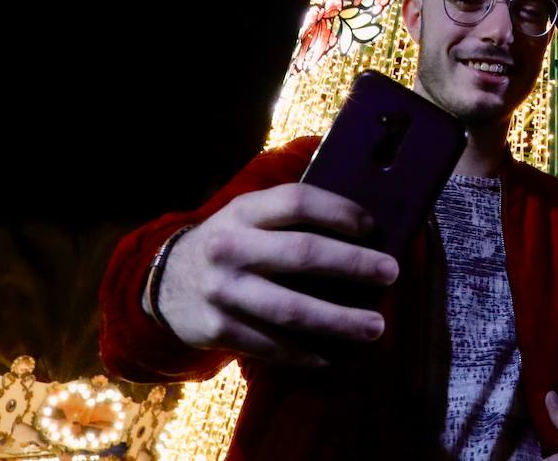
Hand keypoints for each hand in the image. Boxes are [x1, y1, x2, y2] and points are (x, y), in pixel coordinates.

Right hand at [151, 183, 398, 366]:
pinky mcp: (218, 329)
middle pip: (302, 254)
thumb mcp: (249, 214)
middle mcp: (232, 248)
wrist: (166, 281)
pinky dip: (304, 351)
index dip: (338, 211)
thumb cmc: (230, 241)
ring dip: (338, 320)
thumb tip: (360, 224)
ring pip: (290, 309)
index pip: (297, 202)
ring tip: (375, 326)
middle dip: (352, 264)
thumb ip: (290, 215)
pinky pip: (270, 344)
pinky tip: (331, 353)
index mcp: (244, 211)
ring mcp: (224, 291)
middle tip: (391, 272)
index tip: (372, 226)